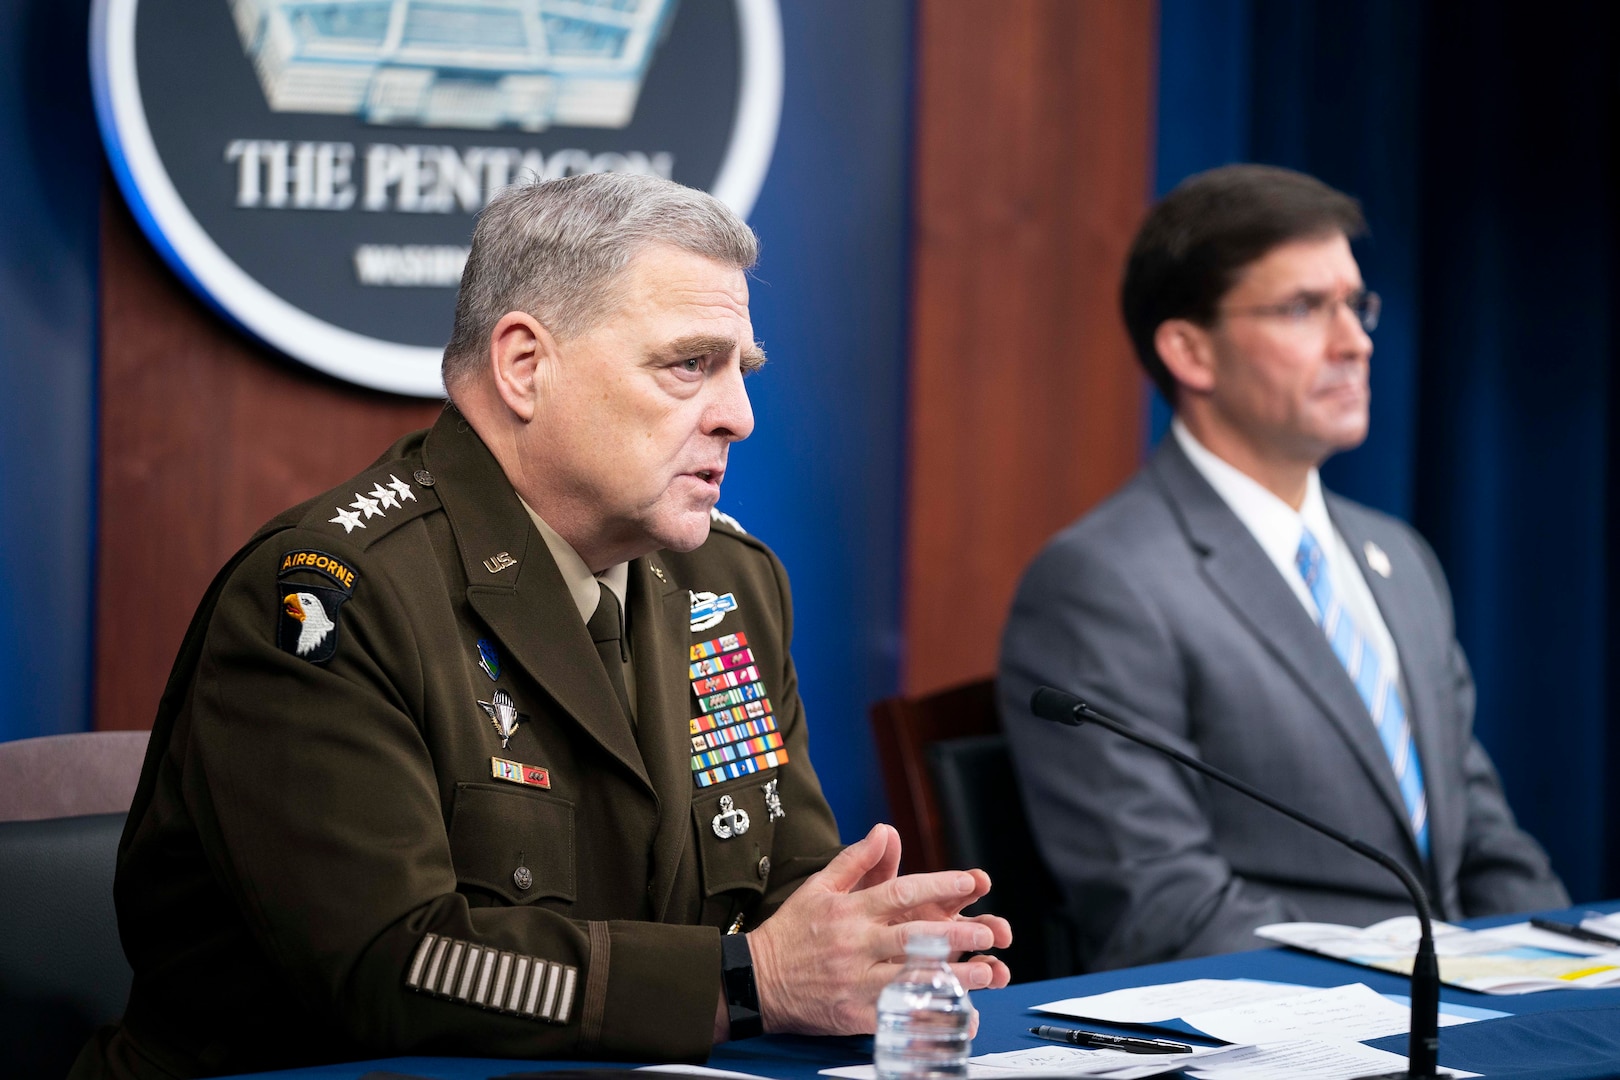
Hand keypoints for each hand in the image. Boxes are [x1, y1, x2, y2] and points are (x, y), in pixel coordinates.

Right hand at [746, 823, 1012, 1036]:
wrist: (755, 981)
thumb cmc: (790, 931)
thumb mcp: (818, 886)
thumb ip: (855, 859)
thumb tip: (884, 830)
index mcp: (850, 910)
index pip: (901, 892)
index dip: (940, 887)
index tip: (970, 883)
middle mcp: (856, 943)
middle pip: (914, 936)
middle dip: (955, 934)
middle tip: (987, 932)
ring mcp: (856, 980)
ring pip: (912, 976)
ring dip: (953, 974)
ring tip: (986, 972)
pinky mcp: (854, 1012)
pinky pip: (898, 1012)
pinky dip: (929, 1011)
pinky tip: (955, 1010)